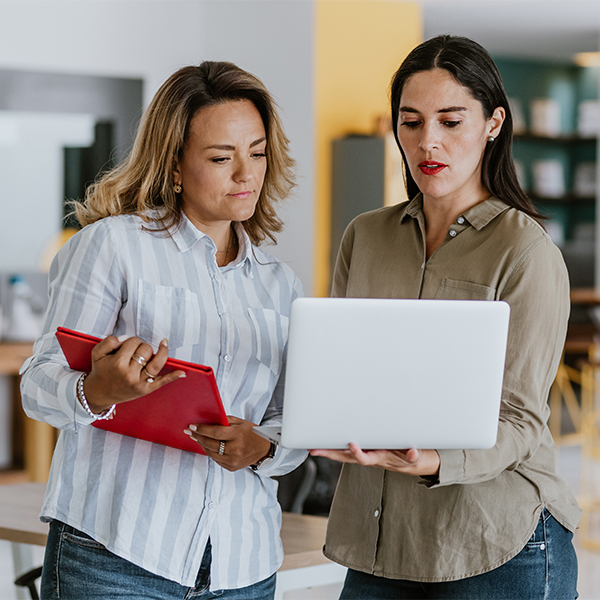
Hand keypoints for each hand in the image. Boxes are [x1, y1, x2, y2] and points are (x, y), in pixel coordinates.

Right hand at [83, 335, 184, 412]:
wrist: (99, 393)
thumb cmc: (101, 370)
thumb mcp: (97, 353)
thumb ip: (109, 341)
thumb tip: (126, 338)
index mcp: (118, 363)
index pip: (134, 342)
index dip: (131, 342)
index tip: (126, 348)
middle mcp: (130, 374)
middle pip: (146, 349)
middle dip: (141, 347)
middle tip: (134, 353)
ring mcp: (139, 383)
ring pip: (156, 362)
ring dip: (161, 352)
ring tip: (163, 344)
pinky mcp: (146, 390)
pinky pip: (162, 382)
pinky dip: (173, 376)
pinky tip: (183, 372)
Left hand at [184, 416, 271, 471]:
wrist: (264, 449)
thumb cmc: (251, 432)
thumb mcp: (241, 422)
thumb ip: (225, 421)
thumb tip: (207, 420)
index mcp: (238, 435)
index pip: (216, 433)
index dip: (202, 430)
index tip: (192, 426)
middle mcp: (235, 449)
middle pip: (210, 444)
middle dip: (198, 437)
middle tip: (189, 432)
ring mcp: (233, 460)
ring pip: (211, 453)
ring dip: (203, 445)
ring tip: (197, 438)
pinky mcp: (232, 467)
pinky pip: (216, 459)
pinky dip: (211, 452)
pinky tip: (208, 445)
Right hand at [310, 444, 439, 476]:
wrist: (425, 462)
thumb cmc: (401, 450)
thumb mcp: (385, 441)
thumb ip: (372, 431)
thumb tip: (355, 427)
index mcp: (370, 452)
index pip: (345, 453)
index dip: (330, 451)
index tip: (314, 448)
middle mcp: (377, 457)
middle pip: (351, 458)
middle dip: (334, 453)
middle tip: (318, 450)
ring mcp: (391, 458)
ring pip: (375, 458)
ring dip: (365, 455)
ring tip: (353, 446)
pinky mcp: (410, 459)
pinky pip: (410, 457)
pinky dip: (411, 454)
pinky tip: (413, 450)